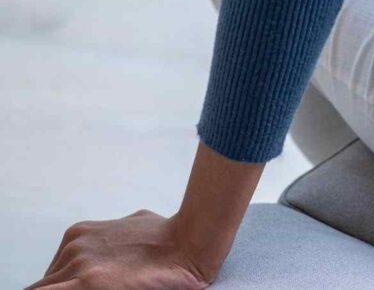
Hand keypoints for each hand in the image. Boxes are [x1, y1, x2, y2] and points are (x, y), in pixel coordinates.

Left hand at [28, 210, 211, 289]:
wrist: (190, 242)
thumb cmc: (169, 235)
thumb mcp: (135, 225)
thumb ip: (114, 238)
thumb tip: (121, 249)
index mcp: (79, 234)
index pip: (55, 274)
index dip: (67, 286)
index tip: (89, 287)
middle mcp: (73, 247)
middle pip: (47, 284)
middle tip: (99, 288)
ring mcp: (77, 265)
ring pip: (46, 289)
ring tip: (103, 286)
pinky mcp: (87, 283)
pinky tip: (95, 288)